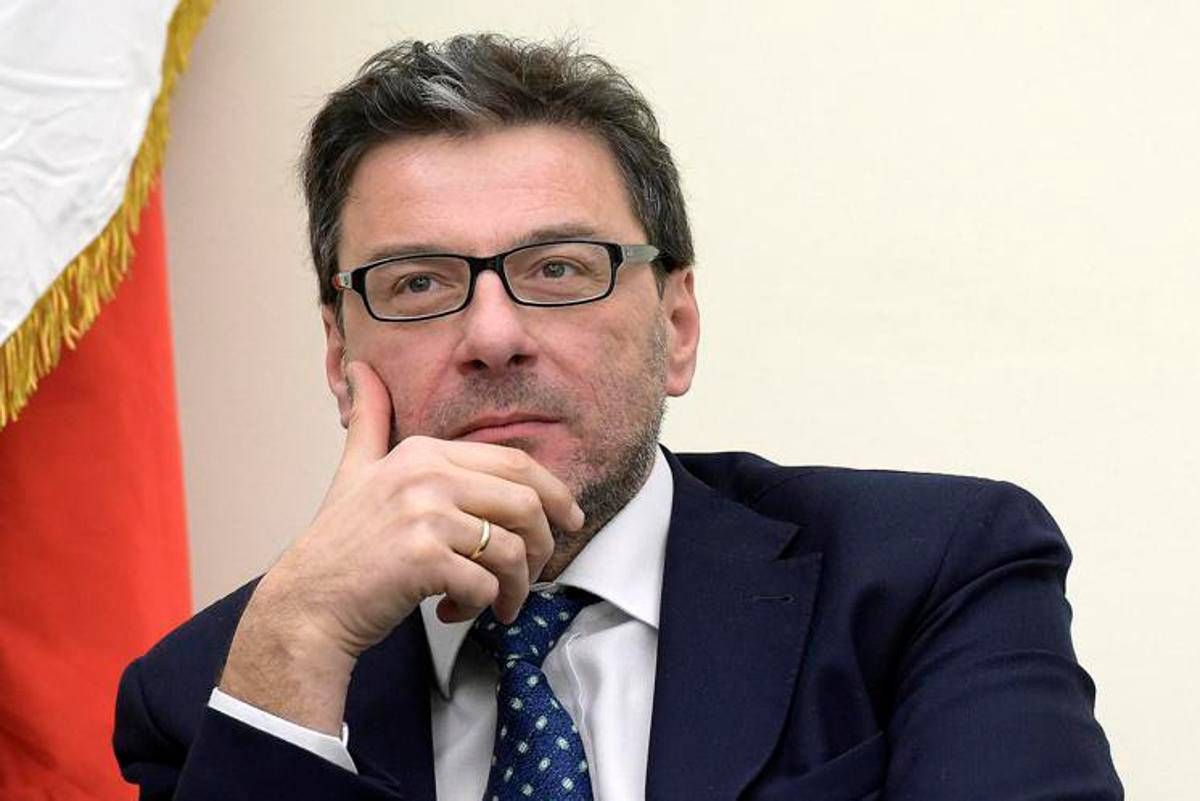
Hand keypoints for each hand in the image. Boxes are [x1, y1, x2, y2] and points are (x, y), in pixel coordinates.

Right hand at [219, 360, 583, 733]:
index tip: (568, 520)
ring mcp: (425, 514)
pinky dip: (481, 606)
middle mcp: (426, 475)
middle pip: (526, 502)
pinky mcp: (424, 558)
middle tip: (535, 573)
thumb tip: (360, 368)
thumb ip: (369, 421)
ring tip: (496, 602)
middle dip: (545, 544)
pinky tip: (456, 611)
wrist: (305, 604)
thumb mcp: (354, 471)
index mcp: (423, 452)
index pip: (515, 463)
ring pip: (513, 549)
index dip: (554, 493)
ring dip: (515, 586)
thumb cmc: (339, 547)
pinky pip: (486, 584)